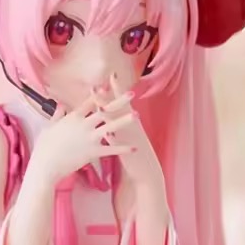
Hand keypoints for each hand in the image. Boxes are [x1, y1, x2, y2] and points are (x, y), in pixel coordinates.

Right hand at [29, 93, 138, 186]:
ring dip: (125, 120)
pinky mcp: (93, 152)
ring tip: (137, 115)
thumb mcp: (49, 127)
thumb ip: (57, 115)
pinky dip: (123, 149)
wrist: (46, 165)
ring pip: (111, 126)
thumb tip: (60, 105)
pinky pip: (111, 149)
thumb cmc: (45, 146)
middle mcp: (84, 124)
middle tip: (131, 94)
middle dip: (119, 101)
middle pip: (104, 109)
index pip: (89, 101)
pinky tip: (134, 148)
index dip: (100, 92)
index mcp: (73, 117)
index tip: (109, 84)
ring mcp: (90, 138)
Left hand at [95, 74, 165, 192]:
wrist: (147, 169)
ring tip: (98, 106)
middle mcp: (131, 126)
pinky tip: (106, 134)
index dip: (117, 88)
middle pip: (117, 108)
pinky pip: (119, 143)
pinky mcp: (126, 151)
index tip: (111, 74)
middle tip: (97, 86)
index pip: (123, 101)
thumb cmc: (137, 152)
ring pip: (116, 123)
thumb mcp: (132, 134)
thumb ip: (123, 123)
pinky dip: (113, 138)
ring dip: (107, 115)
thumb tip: (117, 112)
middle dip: (107, 97)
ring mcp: (129, 138)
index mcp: (132, 121)